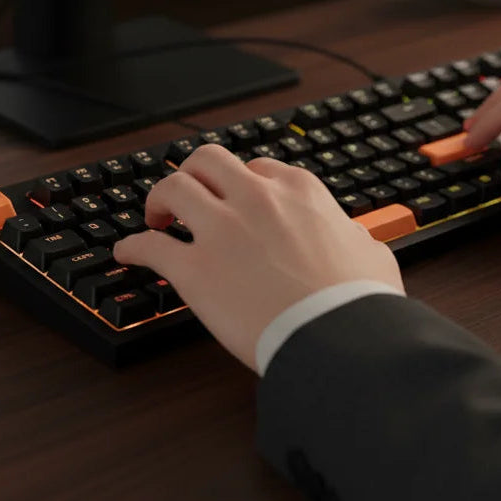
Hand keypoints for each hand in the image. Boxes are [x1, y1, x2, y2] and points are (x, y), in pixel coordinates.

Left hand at [113, 145, 403, 371]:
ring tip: (154, 217)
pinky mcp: (194, 270)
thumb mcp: (373, 254)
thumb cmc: (358, 302)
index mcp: (300, 192)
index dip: (241, 184)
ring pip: (172, 188)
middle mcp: (257, 200)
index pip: (259, 169)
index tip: (234, 197)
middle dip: (193, 174)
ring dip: (158, 199)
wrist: (337, 338)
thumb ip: (356, 239)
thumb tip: (357, 242)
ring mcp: (222, 231)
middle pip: (207, 162)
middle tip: (187, 194)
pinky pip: (149, 246)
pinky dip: (132, 247)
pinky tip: (127, 253)